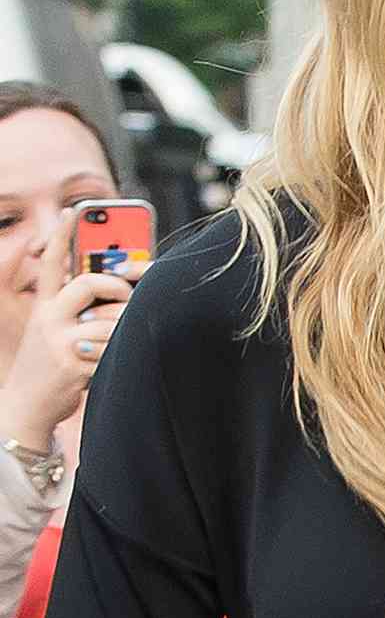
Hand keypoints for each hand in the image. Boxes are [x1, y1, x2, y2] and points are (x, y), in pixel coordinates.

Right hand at [0, 210, 134, 445]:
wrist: (25, 407)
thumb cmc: (51, 365)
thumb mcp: (53, 331)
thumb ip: (78, 308)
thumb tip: (122, 286)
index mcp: (43, 306)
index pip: (51, 263)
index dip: (62, 235)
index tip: (72, 211)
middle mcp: (47, 318)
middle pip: (90, 282)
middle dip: (118, 288)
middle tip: (126, 299)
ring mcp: (58, 340)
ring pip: (112, 321)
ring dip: (122, 334)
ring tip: (112, 348)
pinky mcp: (72, 363)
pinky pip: (115, 350)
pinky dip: (121, 358)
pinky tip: (107, 367)